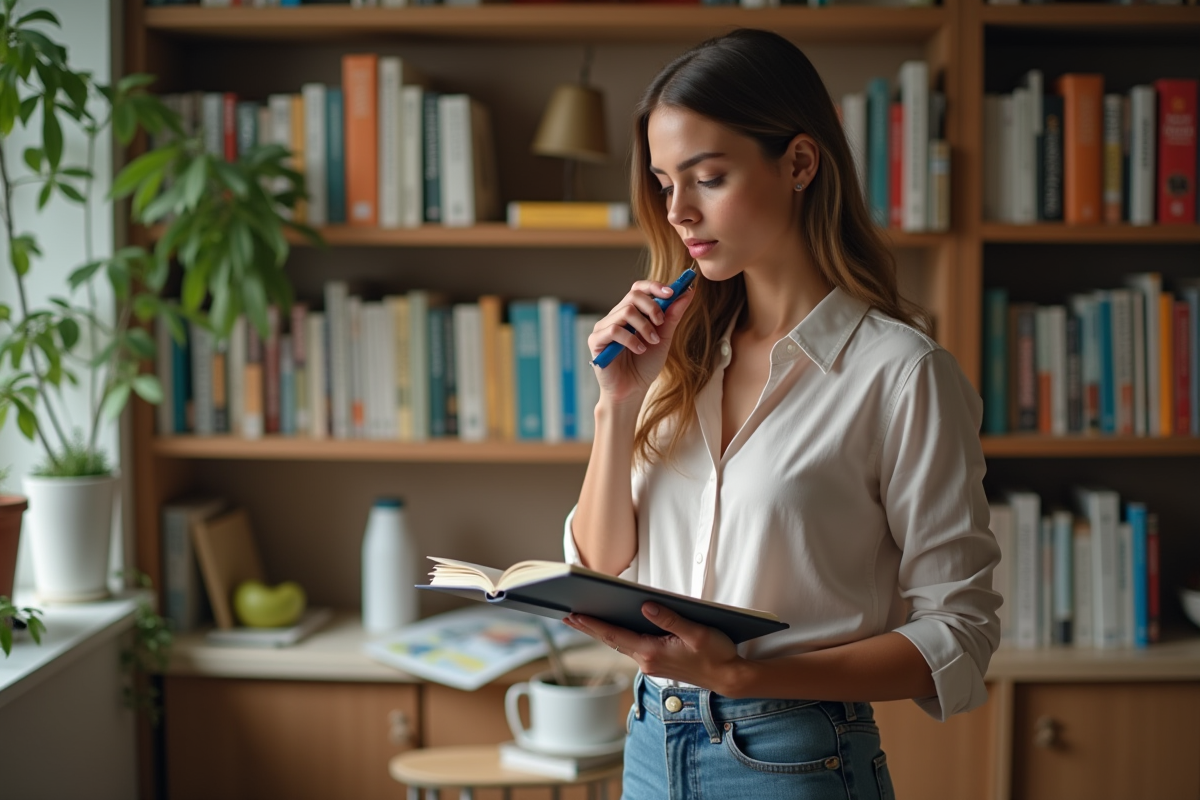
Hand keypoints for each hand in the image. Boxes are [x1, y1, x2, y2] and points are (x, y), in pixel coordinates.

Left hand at [563, 602, 743, 695]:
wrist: (728, 678)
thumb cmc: (716, 654)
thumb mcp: (697, 632)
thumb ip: (670, 619)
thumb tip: (646, 606)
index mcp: (652, 653)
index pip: (615, 636)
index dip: (593, 625)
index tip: (574, 615)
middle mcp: (647, 661)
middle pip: (612, 641)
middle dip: (589, 627)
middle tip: (567, 614)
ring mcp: (651, 664)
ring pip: (620, 645)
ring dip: (601, 632)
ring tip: (583, 618)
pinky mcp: (657, 663)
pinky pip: (631, 647)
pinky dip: (617, 636)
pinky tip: (613, 627)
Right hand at [588, 279, 694, 405]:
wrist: (632, 391)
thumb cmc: (645, 366)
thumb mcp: (664, 338)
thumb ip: (672, 316)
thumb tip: (688, 292)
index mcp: (631, 314)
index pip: (639, 289)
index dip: (655, 286)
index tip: (673, 292)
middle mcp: (616, 317)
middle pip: (633, 296)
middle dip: (653, 307)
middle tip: (661, 323)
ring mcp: (604, 328)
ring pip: (626, 312)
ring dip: (645, 327)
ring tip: (652, 342)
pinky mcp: (596, 341)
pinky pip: (614, 330)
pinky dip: (631, 339)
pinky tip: (639, 350)